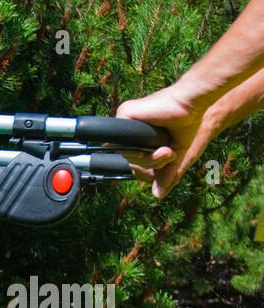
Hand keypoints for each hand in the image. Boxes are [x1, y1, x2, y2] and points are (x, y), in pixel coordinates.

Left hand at [116, 84, 218, 198]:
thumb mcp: (178, 155)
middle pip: (129, 158)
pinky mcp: (125, 112)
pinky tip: (154, 143)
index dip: (145, 171)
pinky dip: (138, 146)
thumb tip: (157, 195)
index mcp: (141, 139)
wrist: (194, 105)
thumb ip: (166, 174)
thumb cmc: (189, 126)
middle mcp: (132, 130)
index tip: (165, 165)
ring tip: (167, 151)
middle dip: (150, 164)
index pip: (133, 163)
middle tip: (169, 154)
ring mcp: (127, 121)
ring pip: (125, 151)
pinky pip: (121, 138)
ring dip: (147, 158)